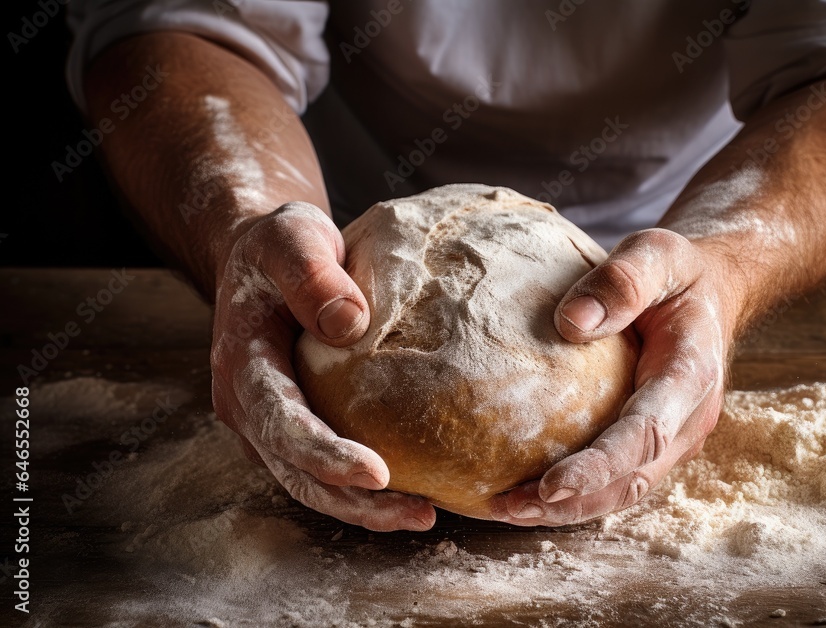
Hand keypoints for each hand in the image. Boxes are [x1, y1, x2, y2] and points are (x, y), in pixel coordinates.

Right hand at [210, 202, 435, 530]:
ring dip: (362, 508)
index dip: (324, 453)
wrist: (263, 259)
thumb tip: (350, 325)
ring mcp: (267, 421)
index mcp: (242, 363)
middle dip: (354, 502)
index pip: (281, 422)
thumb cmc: (279, 245)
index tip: (377, 472)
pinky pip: (322, 468)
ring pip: (309, 483)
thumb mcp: (290, 236)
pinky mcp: (293, 425)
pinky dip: (360, 489)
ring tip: (423, 516)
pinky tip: (410, 491)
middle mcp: (248, 404)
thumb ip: (311, 274)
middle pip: (296, 472)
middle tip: (418, 514)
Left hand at [490, 228, 734, 525]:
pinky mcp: (655, 441)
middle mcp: (688, 418)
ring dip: (569, 508)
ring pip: (625, 489)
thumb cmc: (677, 271)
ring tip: (506, 509)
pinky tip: (527, 492)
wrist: (712, 289)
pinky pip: (618, 478)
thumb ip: (622, 280)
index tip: (550, 483)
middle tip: (508, 507)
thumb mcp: (656, 252)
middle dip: (572, 502)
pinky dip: (576, 494)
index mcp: (692, 374)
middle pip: (632, 478)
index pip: (645, 433)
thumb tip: (572, 321)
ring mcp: (674, 435)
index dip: (600, 465)